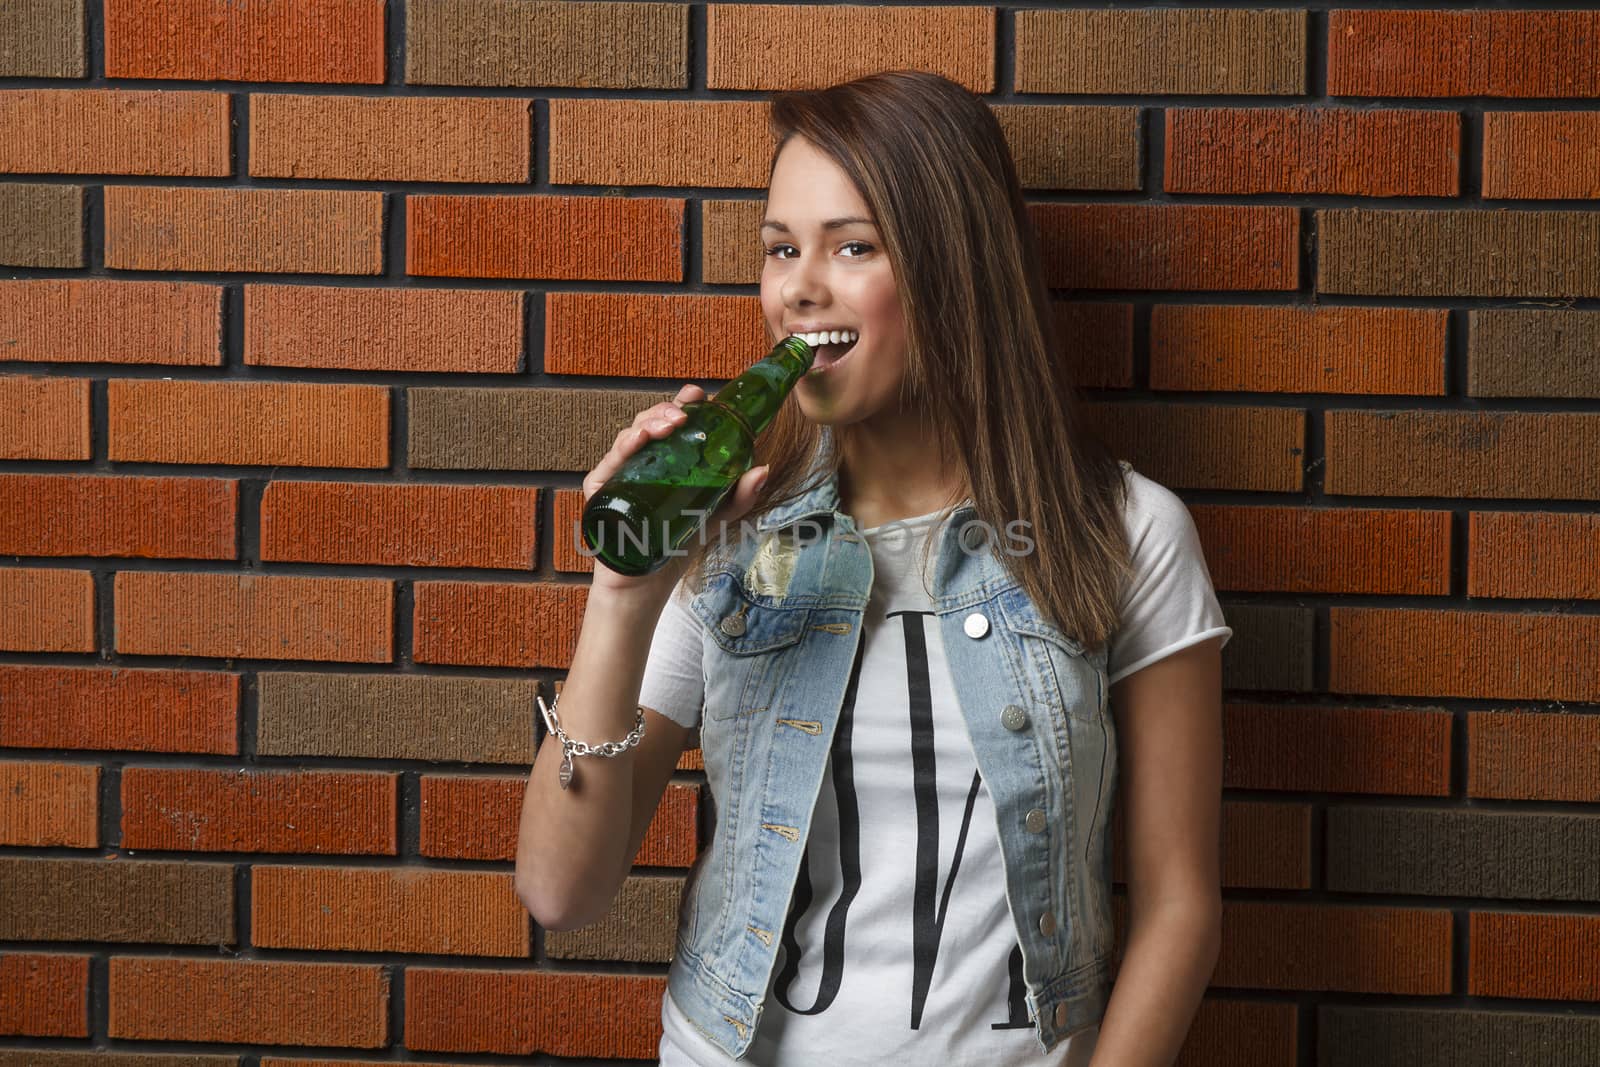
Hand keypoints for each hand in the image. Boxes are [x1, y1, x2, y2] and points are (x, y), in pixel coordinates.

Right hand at [581, 383, 771, 597]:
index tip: (699, 394)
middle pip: (650, 423)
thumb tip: (763, 468)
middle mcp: (641, 462)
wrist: (647, 586)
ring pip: (630, 436)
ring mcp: (619, 474)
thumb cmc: (677, 544)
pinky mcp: (601, 491)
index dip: (683, 403)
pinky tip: (639, 440)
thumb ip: (739, 496)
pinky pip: (609, 463)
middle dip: (668, 410)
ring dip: (650, 423)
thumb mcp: (717, 516)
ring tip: (671, 423)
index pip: (672, 423)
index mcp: (666, 460)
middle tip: (686, 412)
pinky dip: (624, 447)